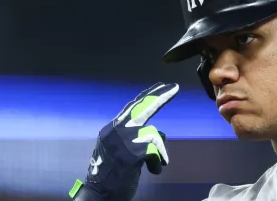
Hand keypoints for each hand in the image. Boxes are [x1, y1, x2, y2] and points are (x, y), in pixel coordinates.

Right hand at [69, 82, 178, 200]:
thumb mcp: (125, 152)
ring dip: (158, 151)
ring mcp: (121, 141)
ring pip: (153, 134)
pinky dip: (157, 162)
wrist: (100, 195)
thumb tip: (160, 132)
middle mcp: (115, 130)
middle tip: (175, 87)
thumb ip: (138, 138)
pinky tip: (153, 171)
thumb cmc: (115, 175)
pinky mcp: (130, 154)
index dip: (149, 96)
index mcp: (112, 129)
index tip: (163, 86)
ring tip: (154, 165)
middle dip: (160, 97)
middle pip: (142, 108)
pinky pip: (155, 151)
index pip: (133, 107)